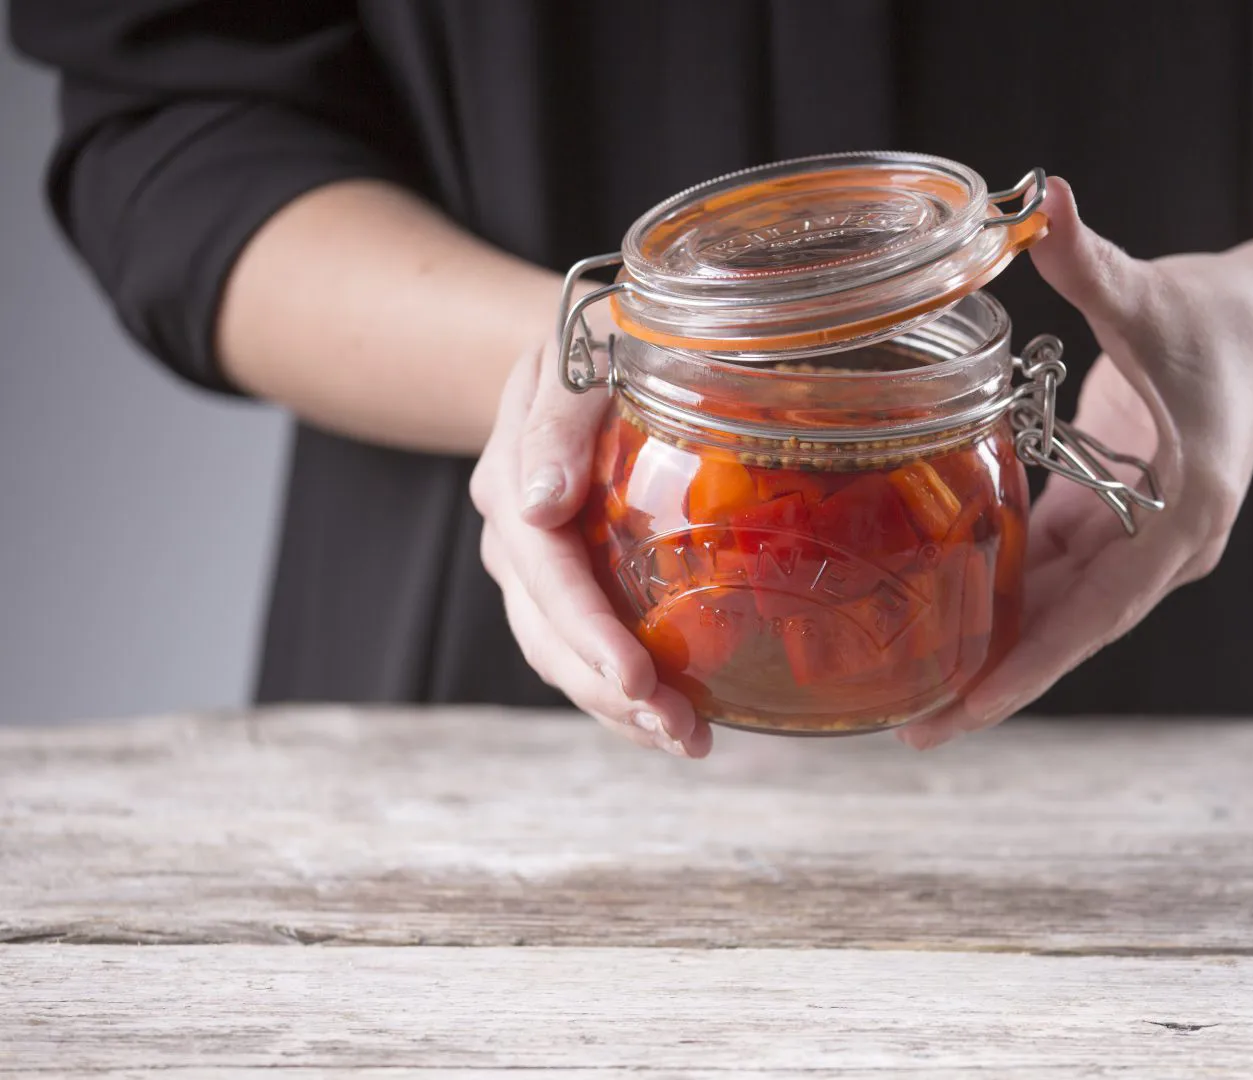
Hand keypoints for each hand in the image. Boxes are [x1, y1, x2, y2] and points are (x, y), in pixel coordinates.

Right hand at [470, 344, 712, 756]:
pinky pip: (585, 648)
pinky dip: (624, 691)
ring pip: (561, 656)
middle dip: (611, 693)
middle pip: (548, 634)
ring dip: (619, 708)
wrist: (585, 346)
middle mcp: (517, 536)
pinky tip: (672, 720)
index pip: (544, 574)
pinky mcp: (570, 581)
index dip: (587, 633)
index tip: (637, 679)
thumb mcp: (579, 353)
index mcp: (513, 482)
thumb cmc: (598, 343)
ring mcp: (537, 566)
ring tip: (686, 740)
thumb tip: (540, 504)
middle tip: (679, 733)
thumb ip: (558, 419)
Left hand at [898, 176, 1252, 748]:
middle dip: (996, 678)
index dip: (1033, 663)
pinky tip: (938, 606)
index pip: (1100, 612)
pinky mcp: (1114, 518)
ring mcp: (1139, 539)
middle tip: (912, 723)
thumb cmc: (1220, 317)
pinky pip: (1050, 568)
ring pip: (1057, 607)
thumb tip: (1047, 198)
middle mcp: (1163, 545)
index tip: (970, 707)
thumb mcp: (1153, 293)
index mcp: (1182, 511)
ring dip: (992, 642)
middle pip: (1070, 630)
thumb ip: (1093, 263)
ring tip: (911, 682)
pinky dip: (1000, 589)